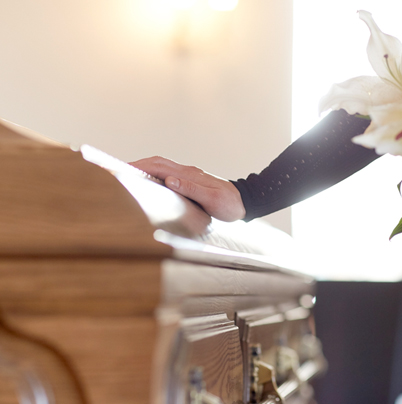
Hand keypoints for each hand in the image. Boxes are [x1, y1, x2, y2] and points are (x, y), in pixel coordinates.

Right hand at [130, 156, 245, 221]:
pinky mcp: (191, 182)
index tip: (122, 168)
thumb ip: (191, 189)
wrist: (245, 203)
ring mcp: (189, 176)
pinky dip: (154, 175)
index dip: (140, 166)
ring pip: (162, 167)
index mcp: (189, 175)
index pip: (159, 166)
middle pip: (157, 163)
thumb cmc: (230, 204)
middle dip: (137, 165)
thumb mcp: (212, 200)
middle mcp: (187, 172)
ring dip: (145, 168)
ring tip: (128, 175)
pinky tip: (148, 182)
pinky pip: (168, 174)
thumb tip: (169, 180)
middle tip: (118, 170)